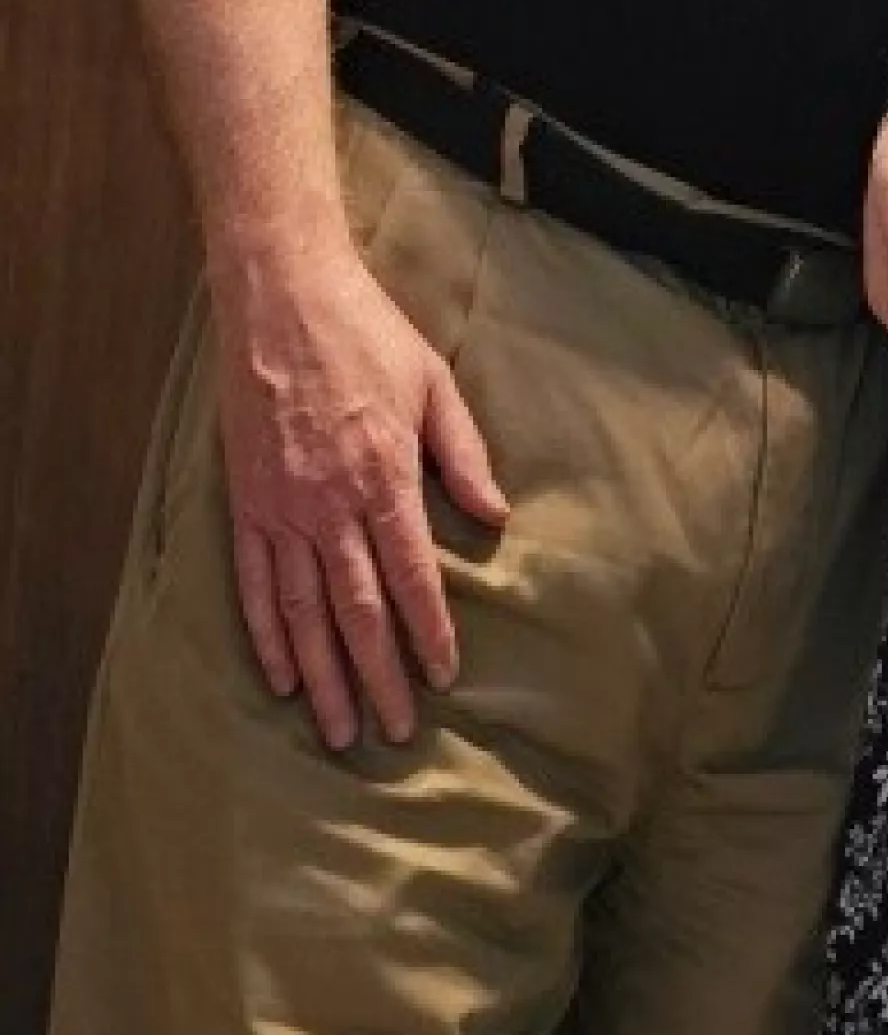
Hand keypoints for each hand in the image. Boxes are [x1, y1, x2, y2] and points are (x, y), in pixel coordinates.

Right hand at [211, 245, 509, 753]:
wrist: (281, 302)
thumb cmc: (370, 337)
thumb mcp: (436, 385)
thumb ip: (466, 456)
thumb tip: (495, 517)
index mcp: (385, 477)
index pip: (409, 575)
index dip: (427, 632)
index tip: (442, 678)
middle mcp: (329, 505)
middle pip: (355, 611)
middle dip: (376, 676)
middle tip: (391, 733)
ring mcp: (280, 510)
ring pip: (302, 613)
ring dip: (321, 675)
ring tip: (337, 729)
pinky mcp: (244, 504)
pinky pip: (255, 585)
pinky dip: (267, 636)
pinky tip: (282, 677)